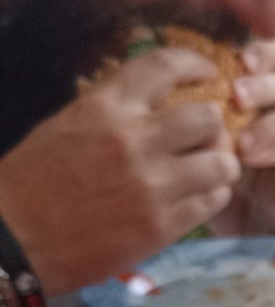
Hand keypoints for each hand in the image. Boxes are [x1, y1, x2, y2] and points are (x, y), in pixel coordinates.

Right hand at [0, 48, 240, 295]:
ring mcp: (151, 185)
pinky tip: (199, 198)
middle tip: (207, 137)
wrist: (14, 242)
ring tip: (209, 171)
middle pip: (208, 116)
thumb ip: (113, 111)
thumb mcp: (66, 126)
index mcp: (104, 107)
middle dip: (213, 125)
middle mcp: (133, 140)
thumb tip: (155, 102)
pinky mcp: (162, 225)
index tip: (209, 73)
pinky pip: (213, 201)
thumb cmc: (31, 184)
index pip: (166, 66)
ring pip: (222, 162)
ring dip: (220, 165)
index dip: (197, 64)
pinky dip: (212, 197)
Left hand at [209, 35, 274, 233]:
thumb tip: (168, 66)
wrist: (251, 196)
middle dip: (264, 86)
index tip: (240, 59)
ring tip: (241, 139)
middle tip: (236, 95)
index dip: (265, 50)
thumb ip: (201, 89)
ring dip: (271, 124)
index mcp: (274, 70)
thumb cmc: (223, 144)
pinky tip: (249, 157)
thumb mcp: (210, 114)